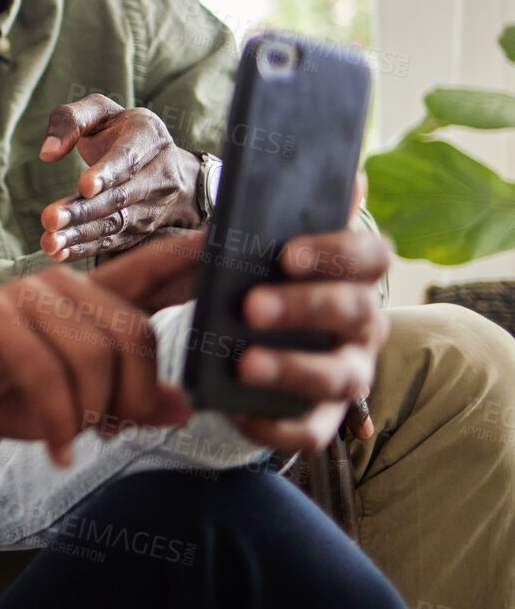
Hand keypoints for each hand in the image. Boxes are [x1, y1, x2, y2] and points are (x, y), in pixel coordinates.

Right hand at [0, 241, 196, 466]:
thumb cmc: (1, 388)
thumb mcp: (75, 402)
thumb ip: (129, 399)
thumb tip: (182, 407)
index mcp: (84, 299)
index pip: (143, 271)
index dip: (183, 258)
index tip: (222, 242)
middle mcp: (59, 287)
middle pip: (132, 333)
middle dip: (134, 395)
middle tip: (115, 433)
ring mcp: (25, 298)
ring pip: (93, 355)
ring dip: (92, 412)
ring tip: (78, 439)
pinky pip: (48, 374)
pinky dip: (59, 422)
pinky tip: (56, 450)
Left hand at [39, 95, 202, 261]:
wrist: (162, 161)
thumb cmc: (118, 130)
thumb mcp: (98, 111)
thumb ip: (69, 120)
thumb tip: (47, 153)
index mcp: (149, 135)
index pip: (129, 157)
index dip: (108, 173)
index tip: (84, 186)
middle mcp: (160, 172)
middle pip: (121, 197)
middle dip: (84, 210)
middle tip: (50, 218)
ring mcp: (155, 205)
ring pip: (117, 224)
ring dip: (81, 235)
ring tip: (50, 241)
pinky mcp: (144, 229)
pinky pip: (115, 242)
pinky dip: (86, 249)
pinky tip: (59, 252)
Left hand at [229, 225, 388, 453]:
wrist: (235, 338)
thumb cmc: (257, 278)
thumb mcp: (261, 247)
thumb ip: (292, 216)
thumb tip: (353, 178)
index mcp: (354, 277)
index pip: (373, 257)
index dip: (337, 253)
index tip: (286, 255)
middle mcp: (363, 325)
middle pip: (356, 311)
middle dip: (304, 306)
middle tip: (251, 306)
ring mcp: (349, 373)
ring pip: (341, 376)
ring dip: (294, 368)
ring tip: (245, 363)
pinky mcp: (322, 417)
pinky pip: (310, 431)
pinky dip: (275, 426)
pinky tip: (236, 410)